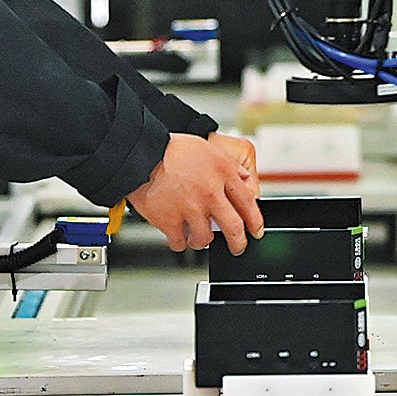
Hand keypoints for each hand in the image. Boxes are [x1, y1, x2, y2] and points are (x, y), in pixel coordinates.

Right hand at [127, 133, 265, 252]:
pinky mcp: (169, 220)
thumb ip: (229, 166)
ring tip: (198, 235)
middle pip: (233, 228)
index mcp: (222, 173)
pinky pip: (180, 242)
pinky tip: (179, 236)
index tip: (256, 230)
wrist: (140, 153)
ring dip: (203, 241)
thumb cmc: (171, 149)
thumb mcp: (209, 148)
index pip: (248, 203)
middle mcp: (209, 193)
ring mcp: (190, 209)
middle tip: (237, 247)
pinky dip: (180, 242)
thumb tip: (244, 178)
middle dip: (238, 243)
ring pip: (205, 239)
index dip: (255, 221)